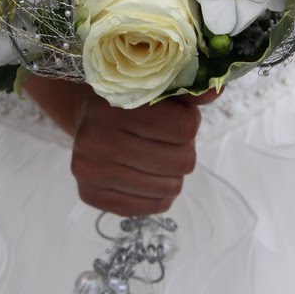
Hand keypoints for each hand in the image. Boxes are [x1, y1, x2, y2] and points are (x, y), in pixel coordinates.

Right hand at [71, 88, 217, 215]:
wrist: (79, 118)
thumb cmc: (125, 99)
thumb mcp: (153, 86)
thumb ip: (185, 88)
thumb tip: (215, 89)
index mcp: (115, 106)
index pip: (184, 128)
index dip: (189, 122)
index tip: (176, 116)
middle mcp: (98, 141)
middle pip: (182, 162)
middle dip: (183, 150)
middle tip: (167, 140)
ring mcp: (91, 172)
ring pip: (171, 188)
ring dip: (172, 173)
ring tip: (155, 155)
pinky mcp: (90, 195)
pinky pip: (153, 206)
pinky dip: (157, 193)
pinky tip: (144, 174)